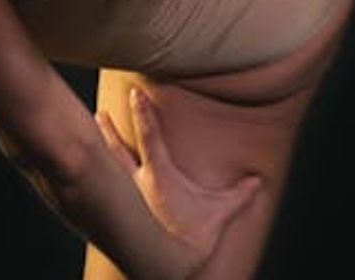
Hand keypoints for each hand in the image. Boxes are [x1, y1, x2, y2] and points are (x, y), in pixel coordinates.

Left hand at [96, 89, 265, 272]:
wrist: (168, 266)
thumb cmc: (192, 238)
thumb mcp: (219, 212)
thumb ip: (239, 195)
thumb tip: (258, 181)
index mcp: (159, 175)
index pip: (148, 136)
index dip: (143, 112)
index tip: (135, 92)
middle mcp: (139, 182)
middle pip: (118, 148)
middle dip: (109, 130)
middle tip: (99, 113)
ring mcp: (130, 195)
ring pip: (112, 164)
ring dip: (104, 147)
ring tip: (96, 130)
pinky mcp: (124, 210)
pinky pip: (111, 187)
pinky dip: (103, 175)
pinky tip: (96, 175)